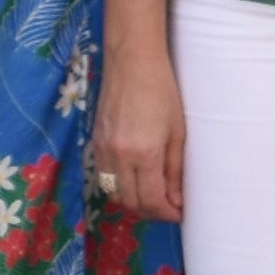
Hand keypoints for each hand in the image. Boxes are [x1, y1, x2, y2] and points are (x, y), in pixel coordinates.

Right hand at [92, 29, 185, 226]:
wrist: (131, 61)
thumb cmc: (162, 91)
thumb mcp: (177, 132)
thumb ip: (175, 170)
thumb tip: (176, 200)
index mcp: (143, 153)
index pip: (151, 201)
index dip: (166, 213)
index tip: (180, 213)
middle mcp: (118, 156)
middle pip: (131, 203)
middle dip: (151, 212)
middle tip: (169, 208)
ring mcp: (102, 150)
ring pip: (114, 194)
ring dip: (134, 202)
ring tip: (153, 197)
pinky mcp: (95, 142)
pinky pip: (104, 177)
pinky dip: (119, 187)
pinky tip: (135, 180)